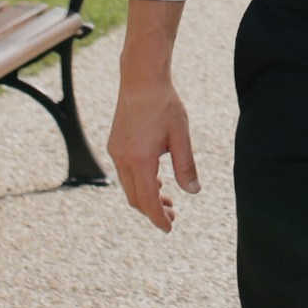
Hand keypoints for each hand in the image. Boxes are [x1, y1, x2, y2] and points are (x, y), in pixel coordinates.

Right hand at [108, 21, 199, 230]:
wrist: (141, 79)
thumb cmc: (164, 104)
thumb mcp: (181, 136)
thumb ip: (186, 165)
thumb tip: (193, 191)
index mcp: (140, 160)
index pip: (148, 200)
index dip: (158, 218)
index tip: (169, 228)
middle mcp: (123, 159)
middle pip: (135, 198)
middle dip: (152, 211)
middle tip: (172, 216)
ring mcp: (116, 152)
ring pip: (128, 187)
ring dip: (146, 197)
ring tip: (167, 201)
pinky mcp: (115, 145)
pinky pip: (124, 173)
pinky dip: (139, 183)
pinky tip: (156, 180)